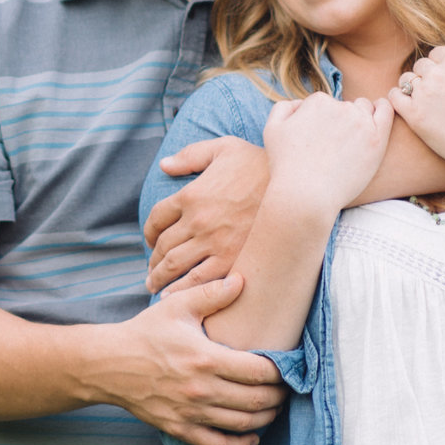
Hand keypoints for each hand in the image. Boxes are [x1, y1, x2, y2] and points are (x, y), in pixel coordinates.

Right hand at [98, 274, 284, 444]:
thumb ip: (212, 293)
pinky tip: (252, 436)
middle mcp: (201, 389)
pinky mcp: (180, 428)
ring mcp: (191, 413)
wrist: (109, 364)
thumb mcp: (177, 305)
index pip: (260, 371)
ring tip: (273, 408)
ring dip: (266, 418)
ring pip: (243, 424)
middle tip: (286, 389)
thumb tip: (242, 279)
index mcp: (206, 358)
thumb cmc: (146, 332)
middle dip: (279, 396)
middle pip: (257, 400)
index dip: (281, 372)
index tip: (288, 367)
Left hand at [145, 137, 270, 293]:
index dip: (149, 232)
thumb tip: (164, 165)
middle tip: (151, 270)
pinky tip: (173, 296)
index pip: (156, 218)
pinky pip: (198, 280)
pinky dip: (180, 290)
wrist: (295, 187)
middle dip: (153, 260)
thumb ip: (191, 155)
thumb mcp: (224, 148)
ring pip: (174, 266)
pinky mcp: (231, 260)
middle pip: (163, 246)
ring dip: (160, 278)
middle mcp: (197, 220)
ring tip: (155, 286)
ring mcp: (213, 242)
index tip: (150, 240)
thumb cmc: (261, 164)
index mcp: (191, 194)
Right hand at [261, 92, 393, 214]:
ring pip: (364, 109)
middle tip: (333, 147)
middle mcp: (340, 107)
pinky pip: (386, 112)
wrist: (306, 196)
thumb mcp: (272, 130)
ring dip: (360, 118)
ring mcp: (360, 122)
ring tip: (350, 142)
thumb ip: (285, 107)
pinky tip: (379, 114)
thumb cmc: (286, 167)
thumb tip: (302, 104)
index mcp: (317, 102)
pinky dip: (383, 109)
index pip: (324, 103)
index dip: (321, 122)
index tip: (319, 141)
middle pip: (345, 106)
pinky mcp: (376, 139)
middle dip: (340, 121)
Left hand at [388, 45, 444, 185]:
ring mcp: (424, 95)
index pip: (437, 53)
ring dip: (412, 86)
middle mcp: (438, 74)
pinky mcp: (415, 117)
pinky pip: (394, 97)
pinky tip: (408, 105)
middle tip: (439, 94)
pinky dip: (397, 97)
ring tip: (424, 100)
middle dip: (428, 76)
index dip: (442, 66)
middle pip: (421, 66)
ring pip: (406, 80)